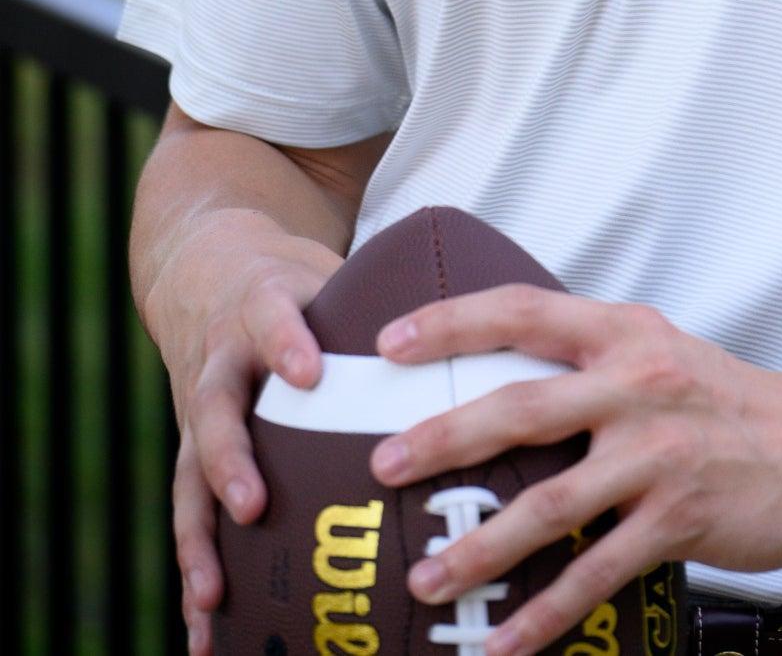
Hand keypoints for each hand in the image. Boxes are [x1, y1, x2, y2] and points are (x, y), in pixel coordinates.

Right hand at [143, 209, 342, 655]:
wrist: (208, 270)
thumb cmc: (296, 285)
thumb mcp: (330, 271)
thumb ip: (386, 295)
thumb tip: (486, 318)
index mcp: (262, 310)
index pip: (272, 318)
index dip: (286, 342)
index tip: (308, 372)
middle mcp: (221, 362)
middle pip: (214, 410)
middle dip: (230, 461)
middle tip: (254, 507)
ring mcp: (198, 412)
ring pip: (188, 475)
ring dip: (199, 538)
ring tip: (213, 597)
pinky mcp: (191, 454)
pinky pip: (190, 517)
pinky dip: (195, 573)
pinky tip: (204, 634)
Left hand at [367, 288, 781, 655]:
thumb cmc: (736, 405)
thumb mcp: (665, 357)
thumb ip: (594, 366)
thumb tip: (508, 388)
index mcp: (627, 336)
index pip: (524, 311)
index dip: (453, 322)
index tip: (393, 342)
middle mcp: (638, 386)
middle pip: (521, 407)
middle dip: (443, 438)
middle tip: (383, 465)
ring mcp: (658, 455)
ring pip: (548, 504)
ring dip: (480, 547)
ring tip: (429, 579)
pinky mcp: (679, 519)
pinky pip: (596, 573)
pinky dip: (546, 615)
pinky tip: (505, 642)